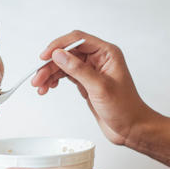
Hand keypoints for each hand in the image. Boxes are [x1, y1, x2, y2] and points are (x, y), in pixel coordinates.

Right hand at [31, 30, 158, 145]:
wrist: (131, 128)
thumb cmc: (125, 108)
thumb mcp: (100, 87)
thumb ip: (78, 69)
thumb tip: (59, 54)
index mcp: (107, 53)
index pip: (78, 40)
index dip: (59, 46)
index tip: (45, 57)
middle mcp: (99, 59)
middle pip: (68, 53)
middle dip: (50, 65)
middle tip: (38, 78)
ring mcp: (92, 71)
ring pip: (64, 65)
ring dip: (50, 74)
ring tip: (40, 86)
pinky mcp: (86, 82)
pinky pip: (66, 76)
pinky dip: (55, 80)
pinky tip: (49, 87)